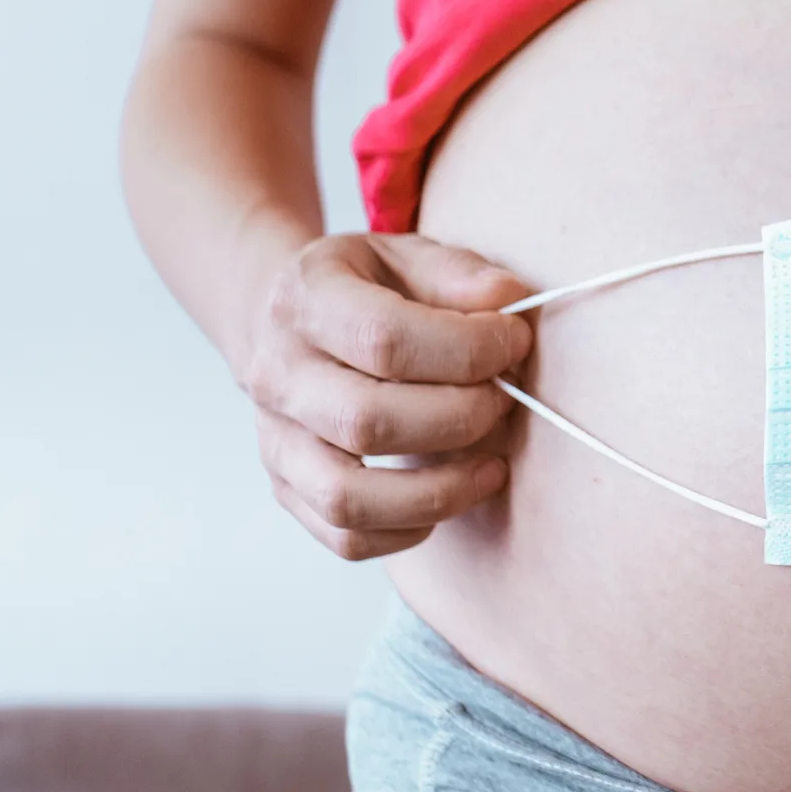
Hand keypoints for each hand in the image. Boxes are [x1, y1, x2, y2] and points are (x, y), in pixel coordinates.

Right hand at [241, 233, 533, 559]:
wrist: (289, 320)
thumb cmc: (368, 288)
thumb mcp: (407, 254)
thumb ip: (458, 273)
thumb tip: (508, 301)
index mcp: (306, 301)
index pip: (383, 339)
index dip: (466, 349)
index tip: (515, 343)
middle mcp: (278, 375)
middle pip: (367, 421)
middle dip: (460, 418)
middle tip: (503, 400)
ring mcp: (275, 438)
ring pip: (348, 495)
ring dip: (438, 491)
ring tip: (492, 466)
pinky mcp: (287, 487)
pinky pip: (345, 537)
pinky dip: (408, 530)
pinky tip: (451, 494)